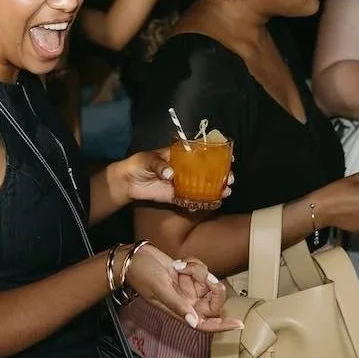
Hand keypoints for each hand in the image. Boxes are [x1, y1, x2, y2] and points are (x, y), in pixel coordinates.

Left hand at [115, 149, 233, 207]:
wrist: (128, 182)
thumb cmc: (139, 164)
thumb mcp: (148, 159)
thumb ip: (159, 165)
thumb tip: (170, 174)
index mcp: (181, 156)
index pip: (202, 153)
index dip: (217, 154)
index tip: (231, 158)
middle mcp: (185, 170)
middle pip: (207, 171)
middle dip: (221, 174)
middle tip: (230, 179)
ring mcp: (182, 184)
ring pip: (203, 186)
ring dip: (217, 189)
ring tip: (226, 192)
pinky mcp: (177, 197)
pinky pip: (192, 201)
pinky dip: (202, 203)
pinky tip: (212, 204)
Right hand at [124, 244, 238, 332]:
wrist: (135, 257)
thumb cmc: (142, 275)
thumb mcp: (160, 290)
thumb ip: (178, 306)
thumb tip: (194, 322)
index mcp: (181, 311)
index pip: (205, 324)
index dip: (222, 326)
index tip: (238, 324)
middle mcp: (187, 301)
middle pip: (213, 300)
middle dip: (210, 285)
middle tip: (203, 275)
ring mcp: (189, 287)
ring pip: (208, 281)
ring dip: (197, 270)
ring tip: (180, 266)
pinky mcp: (189, 275)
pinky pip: (202, 269)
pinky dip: (193, 264)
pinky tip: (179, 263)